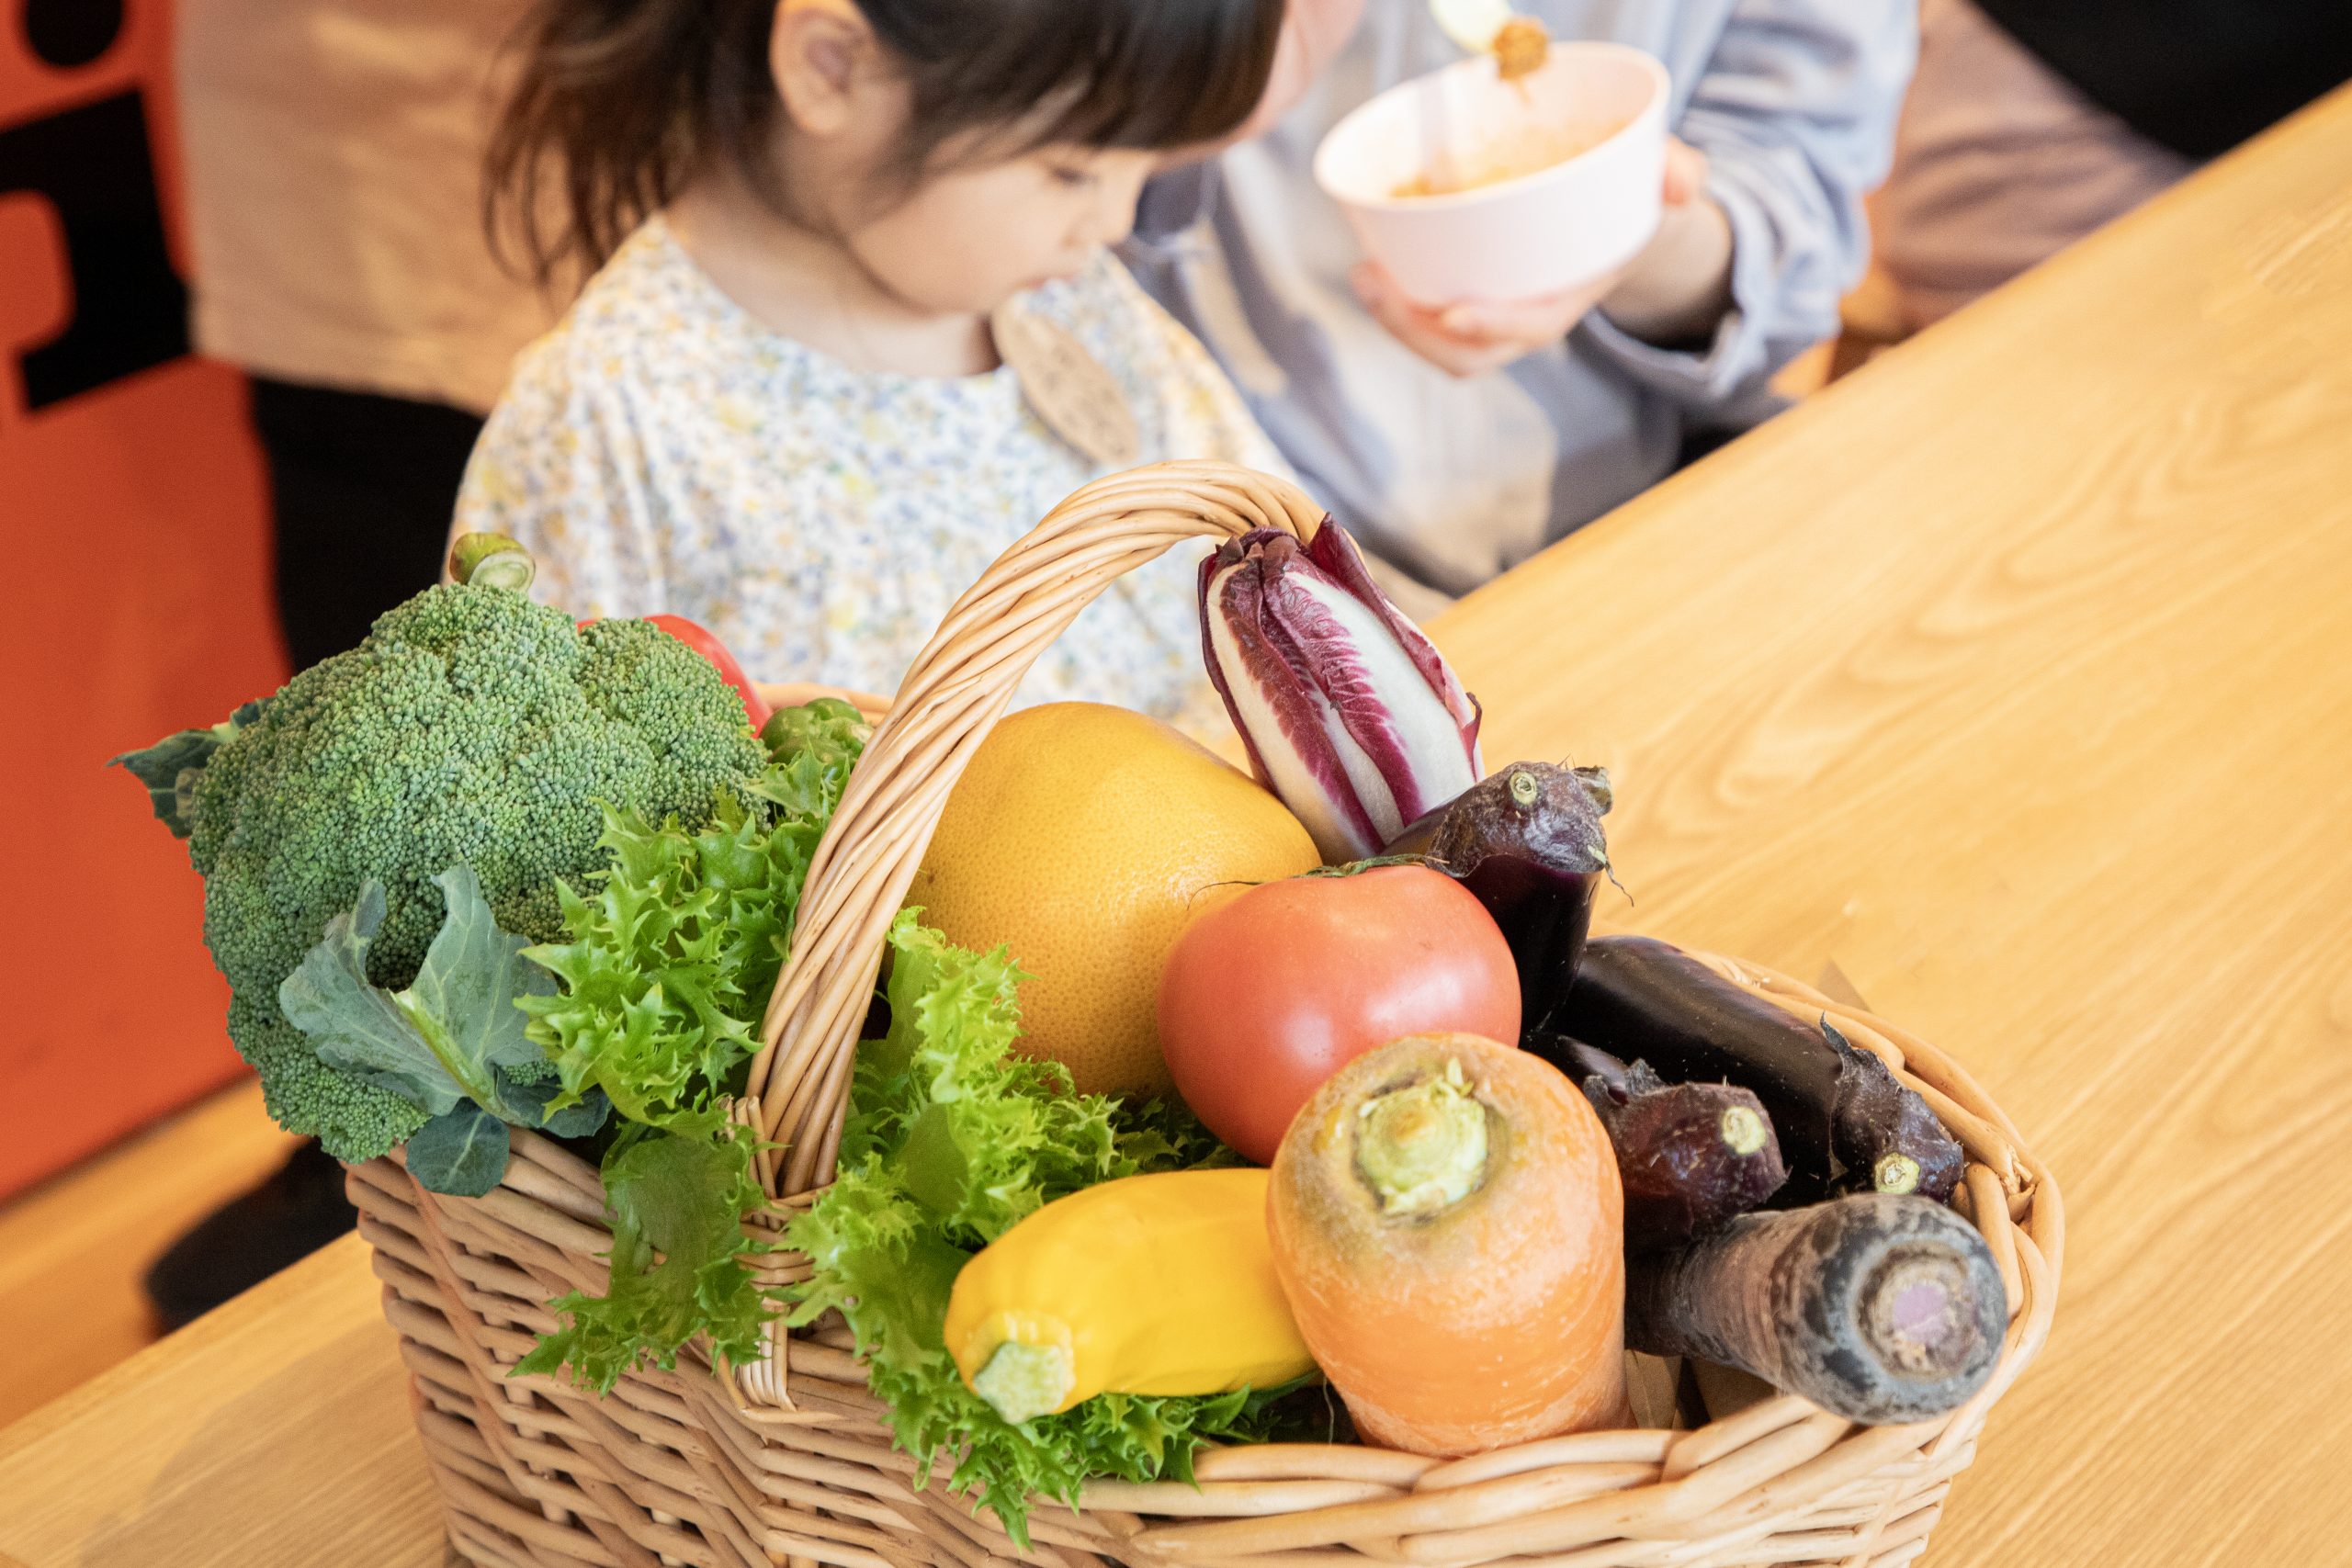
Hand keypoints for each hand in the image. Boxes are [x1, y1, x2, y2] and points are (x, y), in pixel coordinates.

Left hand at [1354, 139, 1718, 377]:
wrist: (1621, 222)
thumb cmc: (1635, 199)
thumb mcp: (1662, 182)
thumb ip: (1676, 174)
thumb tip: (1678, 180)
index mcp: (1572, 298)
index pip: (1531, 328)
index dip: (1492, 326)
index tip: (1451, 312)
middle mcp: (1529, 318)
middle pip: (1470, 354)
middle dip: (1418, 334)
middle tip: (1375, 283)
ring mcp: (1497, 316)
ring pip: (1442, 347)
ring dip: (1397, 322)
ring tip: (1365, 277)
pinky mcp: (1471, 300)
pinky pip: (1430, 322)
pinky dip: (1398, 305)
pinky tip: (1373, 271)